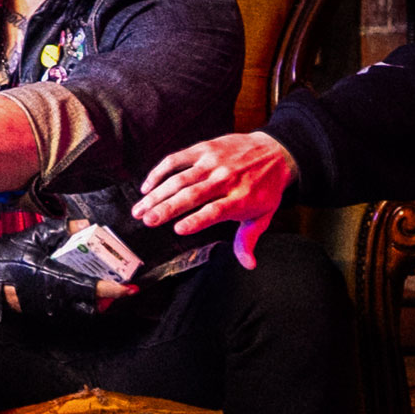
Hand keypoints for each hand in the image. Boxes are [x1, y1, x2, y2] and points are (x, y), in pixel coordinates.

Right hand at [0, 219, 134, 318]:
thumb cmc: (8, 257)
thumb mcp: (34, 236)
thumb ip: (62, 230)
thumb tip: (85, 225)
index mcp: (53, 277)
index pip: (89, 287)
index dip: (111, 290)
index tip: (128, 288)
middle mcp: (53, 298)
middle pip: (91, 305)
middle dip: (107, 298)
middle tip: (117, 284)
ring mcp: (48, 308)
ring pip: (80, 311)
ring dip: (94, 302)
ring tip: (100, 287)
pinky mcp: (42, 313)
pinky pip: (68, 311)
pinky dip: (79, 303)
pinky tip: (78, 289)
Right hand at [132, 131, 295, 269]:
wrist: (276, 151)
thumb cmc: (266, 188)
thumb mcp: (263, 215)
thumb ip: (249, 239)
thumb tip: (248, 265)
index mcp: (241, 198)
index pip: (216, 211)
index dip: (197, 220)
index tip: (178, 229)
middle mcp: (226, 179)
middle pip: (193, 195)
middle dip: (168, 208)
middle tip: (147, 221)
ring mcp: (213, 162)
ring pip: (180, 178)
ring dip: (157, 194)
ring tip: (139, 209)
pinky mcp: (204, 148)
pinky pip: (177, 159)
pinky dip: (159, 172)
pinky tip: (146, 187)